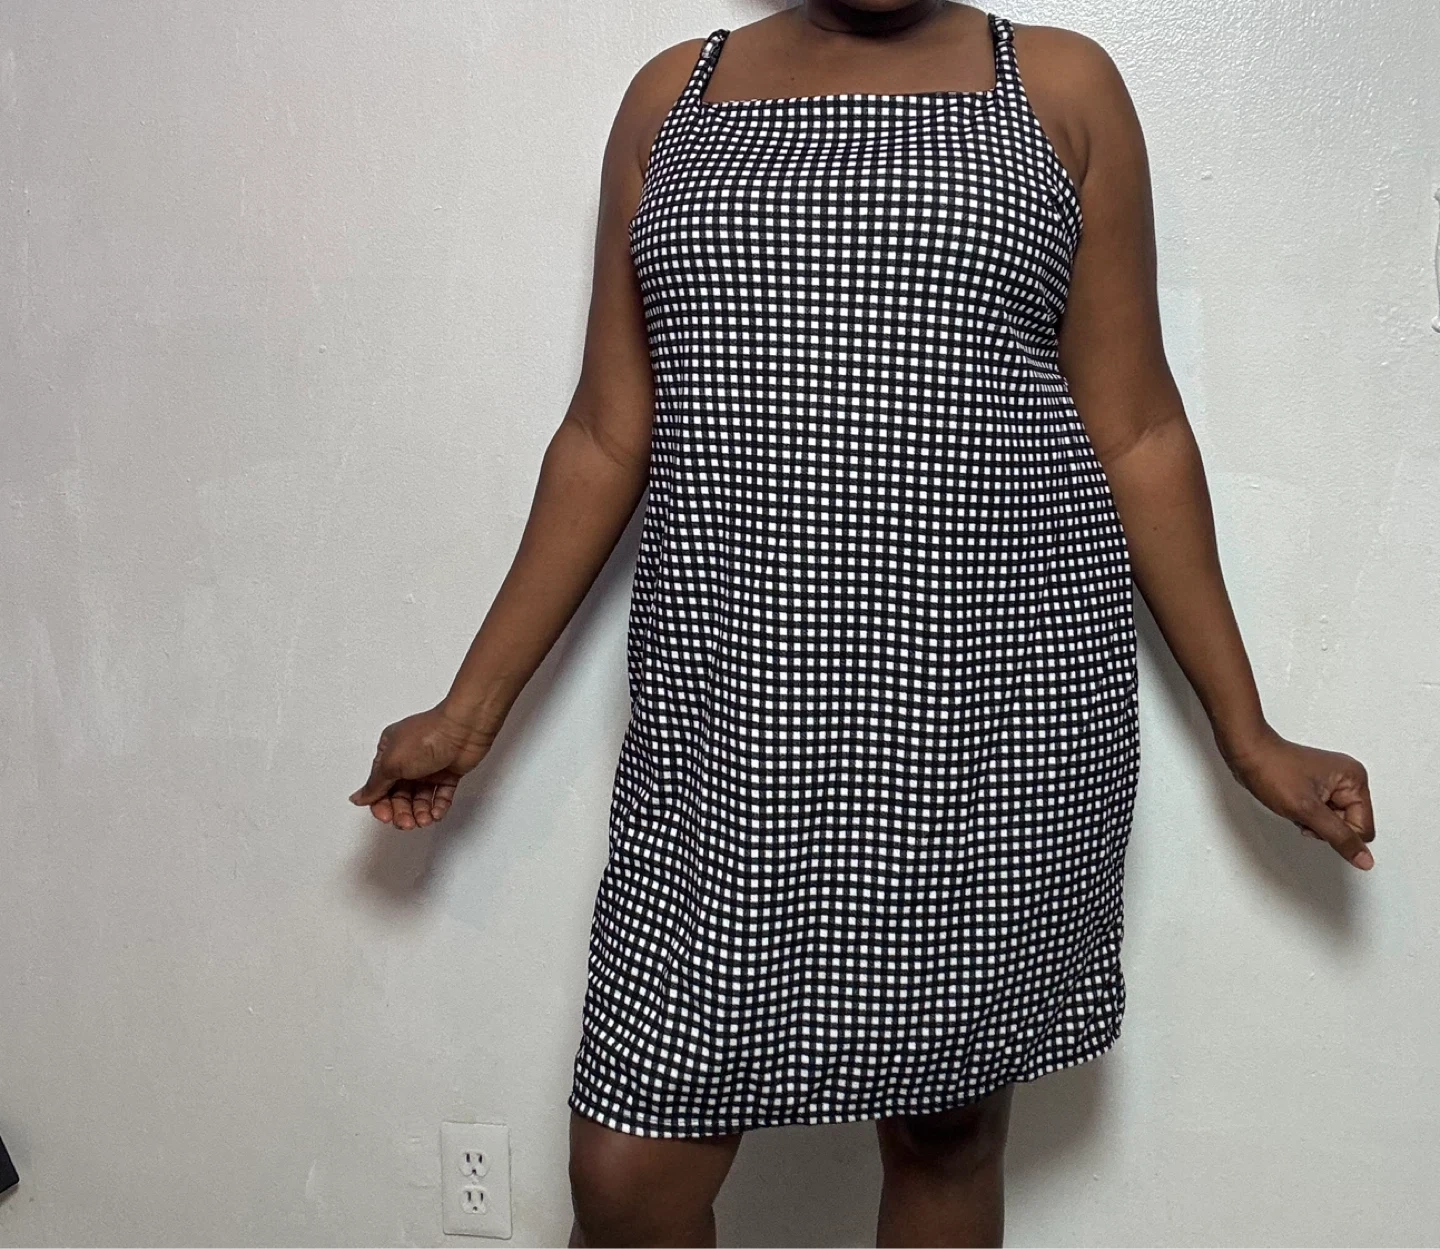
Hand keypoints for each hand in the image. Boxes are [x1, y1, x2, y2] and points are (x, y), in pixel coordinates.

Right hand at [348, 703, 498, 828]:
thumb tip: (358, 798)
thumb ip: (376, 785)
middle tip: (407, 822)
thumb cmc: (428, 737)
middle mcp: (407, 759)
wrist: (464, 730)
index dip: (381, 804)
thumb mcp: (392, 762)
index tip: (386, 817)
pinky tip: (436, 813)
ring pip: (420, 798)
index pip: (379, 786)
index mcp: (389, 752)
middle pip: (399, 795)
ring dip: (420, 812)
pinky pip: (440, 795)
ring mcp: (429, 767)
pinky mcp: (448, 773)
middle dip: (402, 812)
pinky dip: (438, 806)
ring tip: (424, 819)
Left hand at [1218, 726, 1375, 869]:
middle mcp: (1348, 779)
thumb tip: (1364, 859)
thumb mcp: (1308, 811)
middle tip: (1303, 810)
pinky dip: (1306, 816)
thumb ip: (1338, 837)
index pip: (1363, 829)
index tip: (1315, 818)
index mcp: (1355, 779)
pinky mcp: (1318, 787)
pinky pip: (1321, 815)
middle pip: (1350, 826)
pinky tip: (1293, 803)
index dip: (1337, 832)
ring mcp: (1333, 783)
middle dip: (1324, 826)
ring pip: (1334, 823)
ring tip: (1296, 804)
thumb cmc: (1272, 771)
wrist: (1247, 754)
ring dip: (1313, 822)